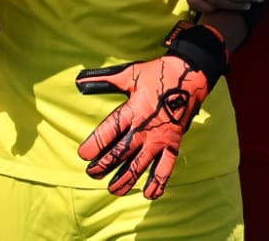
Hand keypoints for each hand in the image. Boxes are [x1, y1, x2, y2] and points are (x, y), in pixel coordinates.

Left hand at [75, 23, 225, 199]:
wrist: (189, 76)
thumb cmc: (157, 74)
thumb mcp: (128, 74)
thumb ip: (104, 80)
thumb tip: (79, 80)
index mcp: (132, 110)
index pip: (108, 132)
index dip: (94, 146)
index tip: (83, 155)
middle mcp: (144, 128)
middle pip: (120, 153)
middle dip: (104, 166)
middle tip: (92, 173)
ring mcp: (160, 139)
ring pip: (139, 166)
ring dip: (125, 180)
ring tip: (113, 189)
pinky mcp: (173, 144)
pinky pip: (166, 168)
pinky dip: (158, 182)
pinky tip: (149, 194)